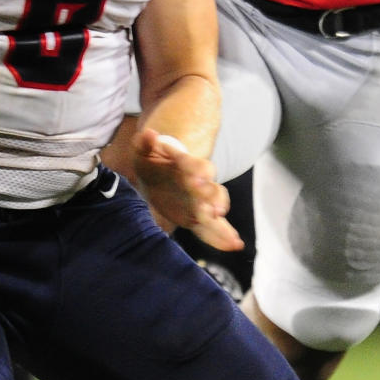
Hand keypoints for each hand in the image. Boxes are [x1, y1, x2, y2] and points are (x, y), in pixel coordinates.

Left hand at [131, 129, 243, 252]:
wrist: (157, 172)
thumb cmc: (151, 159)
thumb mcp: (144, 149)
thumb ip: (146, 141)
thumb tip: (150, 134)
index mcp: (188, 165)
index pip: (199, 166)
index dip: (197, 171)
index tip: (195, 179)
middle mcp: (200, 183)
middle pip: (213, 190)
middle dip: (213, 199)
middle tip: (215, 210)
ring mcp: (201, 201)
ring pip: (216, 209)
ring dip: (223, 222)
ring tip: (233, 236)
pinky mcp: (198, 216)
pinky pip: (212, 227)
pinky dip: (223, 236)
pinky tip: (235, 245)